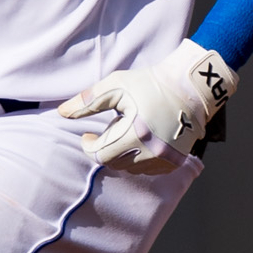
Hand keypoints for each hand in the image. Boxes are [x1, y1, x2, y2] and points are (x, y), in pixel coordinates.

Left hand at [59, 39, 236, 169]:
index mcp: (135, 133)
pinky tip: (141, 141)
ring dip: (123, 154)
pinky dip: (139, 159)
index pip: (99, 154)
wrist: (190, 87)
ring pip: (130, 168)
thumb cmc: (150, 83)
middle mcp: (151, 151)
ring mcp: (165, 159)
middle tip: (109, 130)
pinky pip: (148, 170)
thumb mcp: (115, 86)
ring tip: (127, 132)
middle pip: (114, 163)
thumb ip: (87, 101)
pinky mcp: (175, 161)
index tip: (87, 134)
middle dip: (105, 148)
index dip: (88, 145)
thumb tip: (62, 113)